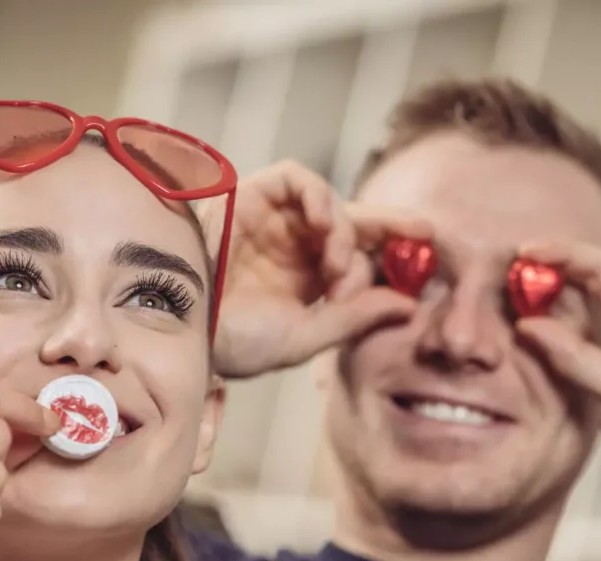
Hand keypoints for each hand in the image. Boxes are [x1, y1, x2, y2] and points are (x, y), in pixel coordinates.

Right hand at [206, 160, 431, 377]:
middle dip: (391, 225)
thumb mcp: (304, 337)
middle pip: (354, 223)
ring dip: (344, 227)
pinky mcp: (251, 196)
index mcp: (307, 282)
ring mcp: (273, 221)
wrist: (176, 326)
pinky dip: (318, 195)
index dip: (392, 256)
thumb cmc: (231, 342)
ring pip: (329, 202)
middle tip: (424, 231)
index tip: (423, 262)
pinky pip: (296, 179)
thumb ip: (354, 318)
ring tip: (337, 262)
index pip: (360, 258)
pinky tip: (324, 226)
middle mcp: (294, 248)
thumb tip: (410, 305)